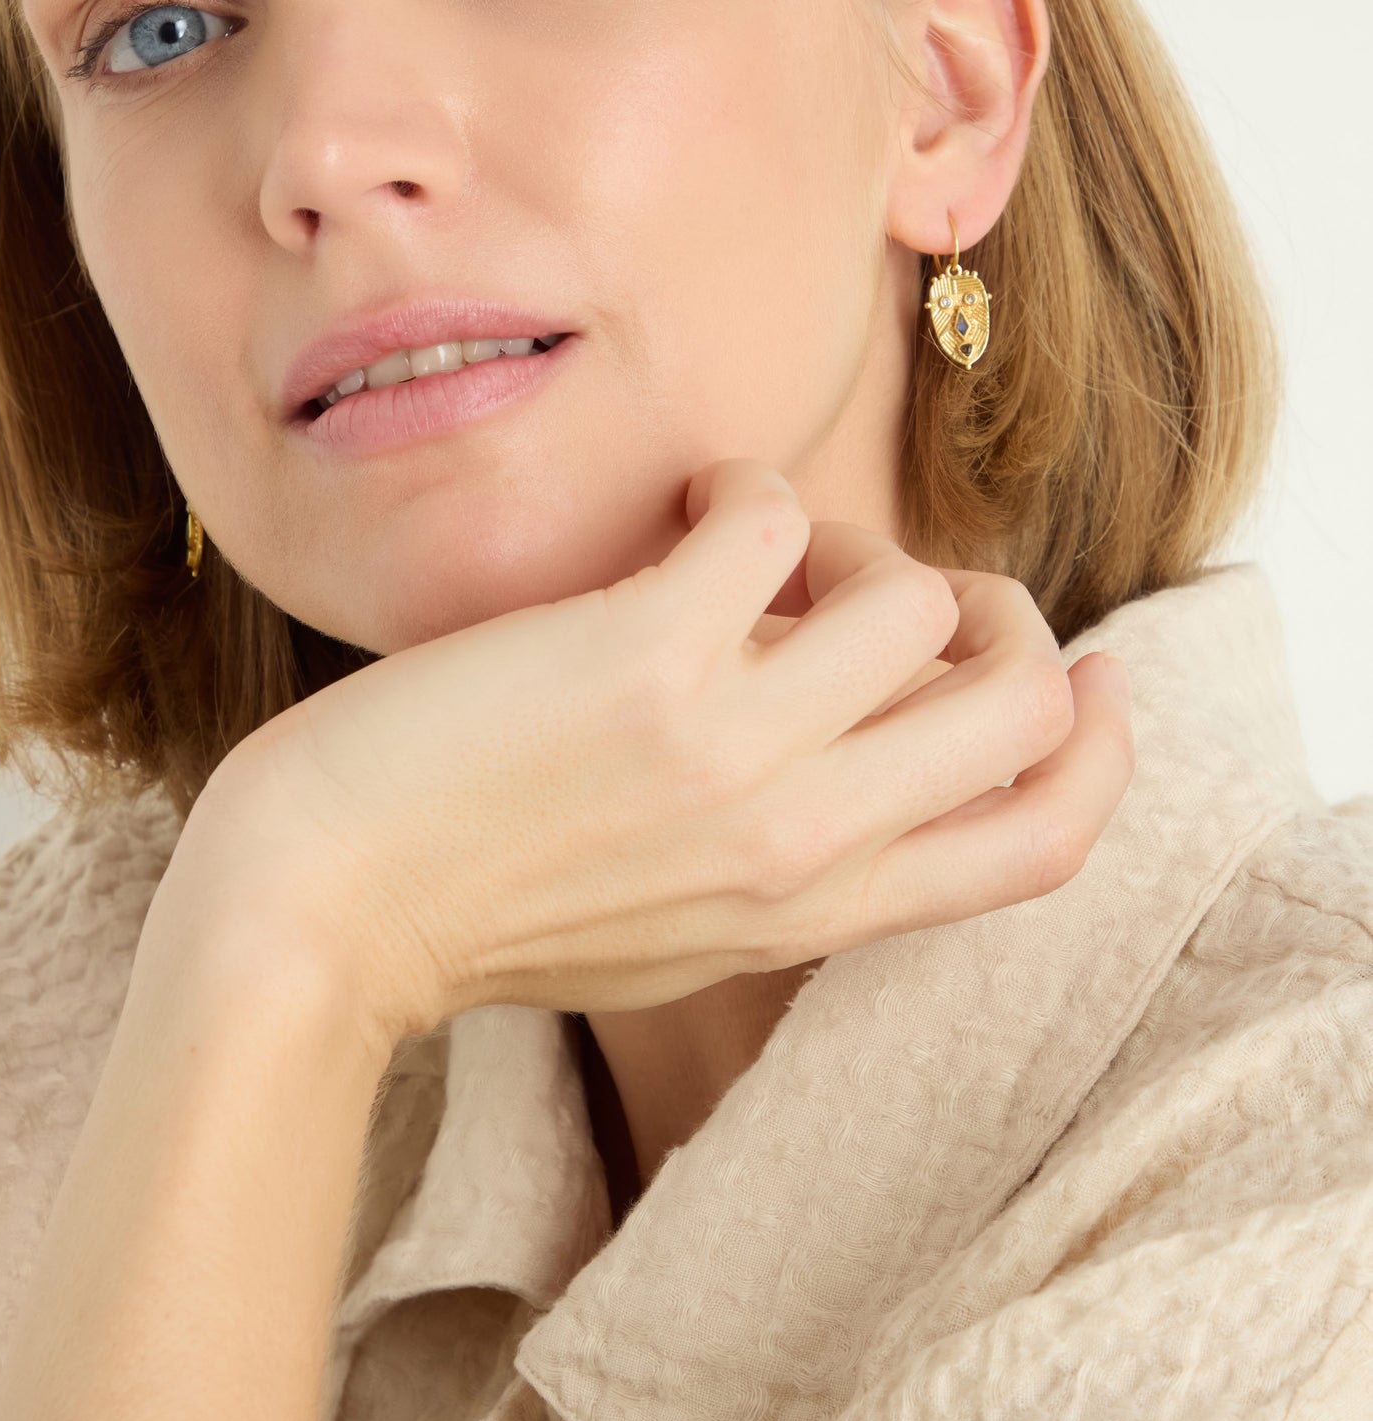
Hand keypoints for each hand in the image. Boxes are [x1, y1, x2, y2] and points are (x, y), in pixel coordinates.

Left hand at [177, 460, 1133, 1060]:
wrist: (316, 918)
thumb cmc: (478, 912)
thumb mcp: (678, 934)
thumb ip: (794, 866)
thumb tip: (867, 739)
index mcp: (818, 913)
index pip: (1043, 845)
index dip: (1103, 749)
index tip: (1094, 676)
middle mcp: (803, 840)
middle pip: (1027, 707)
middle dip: (999, 615)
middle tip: (895, 583)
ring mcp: (733, 749)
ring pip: (915, 594)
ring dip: (844, 541)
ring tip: (745, 554)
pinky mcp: (644, 655)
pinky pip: (773, 515)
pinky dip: (738, 486)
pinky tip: (675, 516)